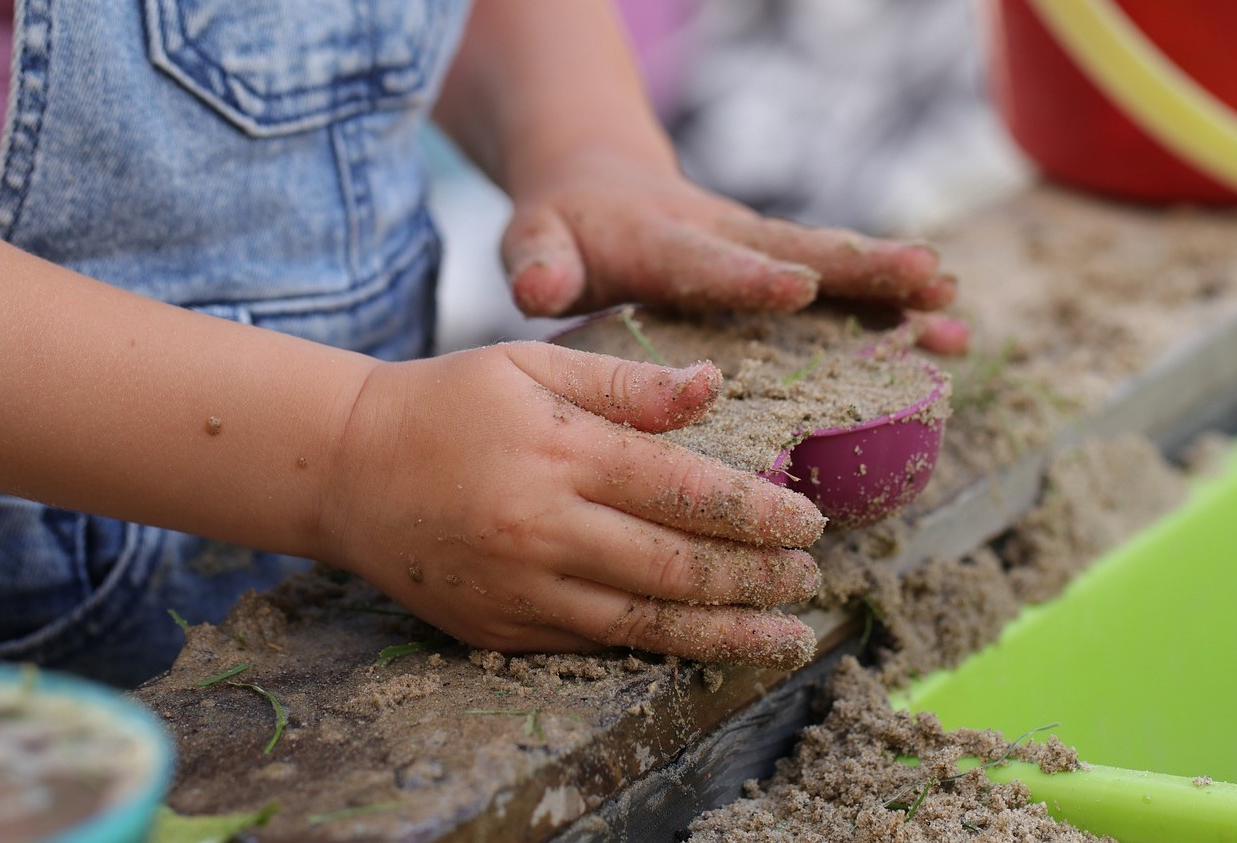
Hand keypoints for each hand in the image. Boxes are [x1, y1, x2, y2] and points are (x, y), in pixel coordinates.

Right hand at [318, 343, 826, 668]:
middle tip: (807, 578)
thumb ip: (626, 383)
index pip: (686, 491)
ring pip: (645, 624)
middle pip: (677, 567)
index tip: (810, 522)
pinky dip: (657, 648)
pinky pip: (593, 645)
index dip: (759, 513)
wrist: (346, 469)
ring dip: (726, 633)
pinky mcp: (498, 627)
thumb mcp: (531, 364)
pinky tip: (701, 645)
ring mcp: (519, 587)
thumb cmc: (448, 402)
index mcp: (561, 451)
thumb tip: (715, 387)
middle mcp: (544, 527)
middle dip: (757, 578)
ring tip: (785, 636)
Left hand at [501, 147, 968, 354]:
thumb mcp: (536, 240)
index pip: (707, 261)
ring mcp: (758, 250)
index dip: (749, 276)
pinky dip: (891, 307)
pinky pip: (839, 285)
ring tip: (956, 312)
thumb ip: (539, 262)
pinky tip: (947, 334)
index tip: (798, 286)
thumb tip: (538, 287)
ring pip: (833, 266)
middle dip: (861, 268)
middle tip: (927, 279)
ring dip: (893, 288)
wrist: (599, 182)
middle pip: (798, 250)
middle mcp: (724, 238)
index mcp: (662, 242)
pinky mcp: (777, 264)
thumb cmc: (564, 228)